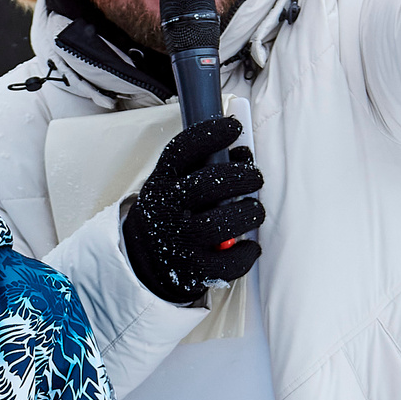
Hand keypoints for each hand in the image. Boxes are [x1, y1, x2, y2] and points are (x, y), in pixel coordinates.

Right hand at [121, 115, 264, 304]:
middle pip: (209, 185)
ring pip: (221, 225)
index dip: (210, 134)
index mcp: (161, 182)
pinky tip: (248, 245)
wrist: (144, 260)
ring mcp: (178, 242)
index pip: (182, 150)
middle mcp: (165, 210)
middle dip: (243, 176)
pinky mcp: (192, 272)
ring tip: (253, 210)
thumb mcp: (172, 184)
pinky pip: (227, 263)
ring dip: (249, 213)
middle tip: (256, 177)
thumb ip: (202, 167)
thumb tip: (243, 152)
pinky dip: (246, 253)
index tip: (233, 128)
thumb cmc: (172, 213)